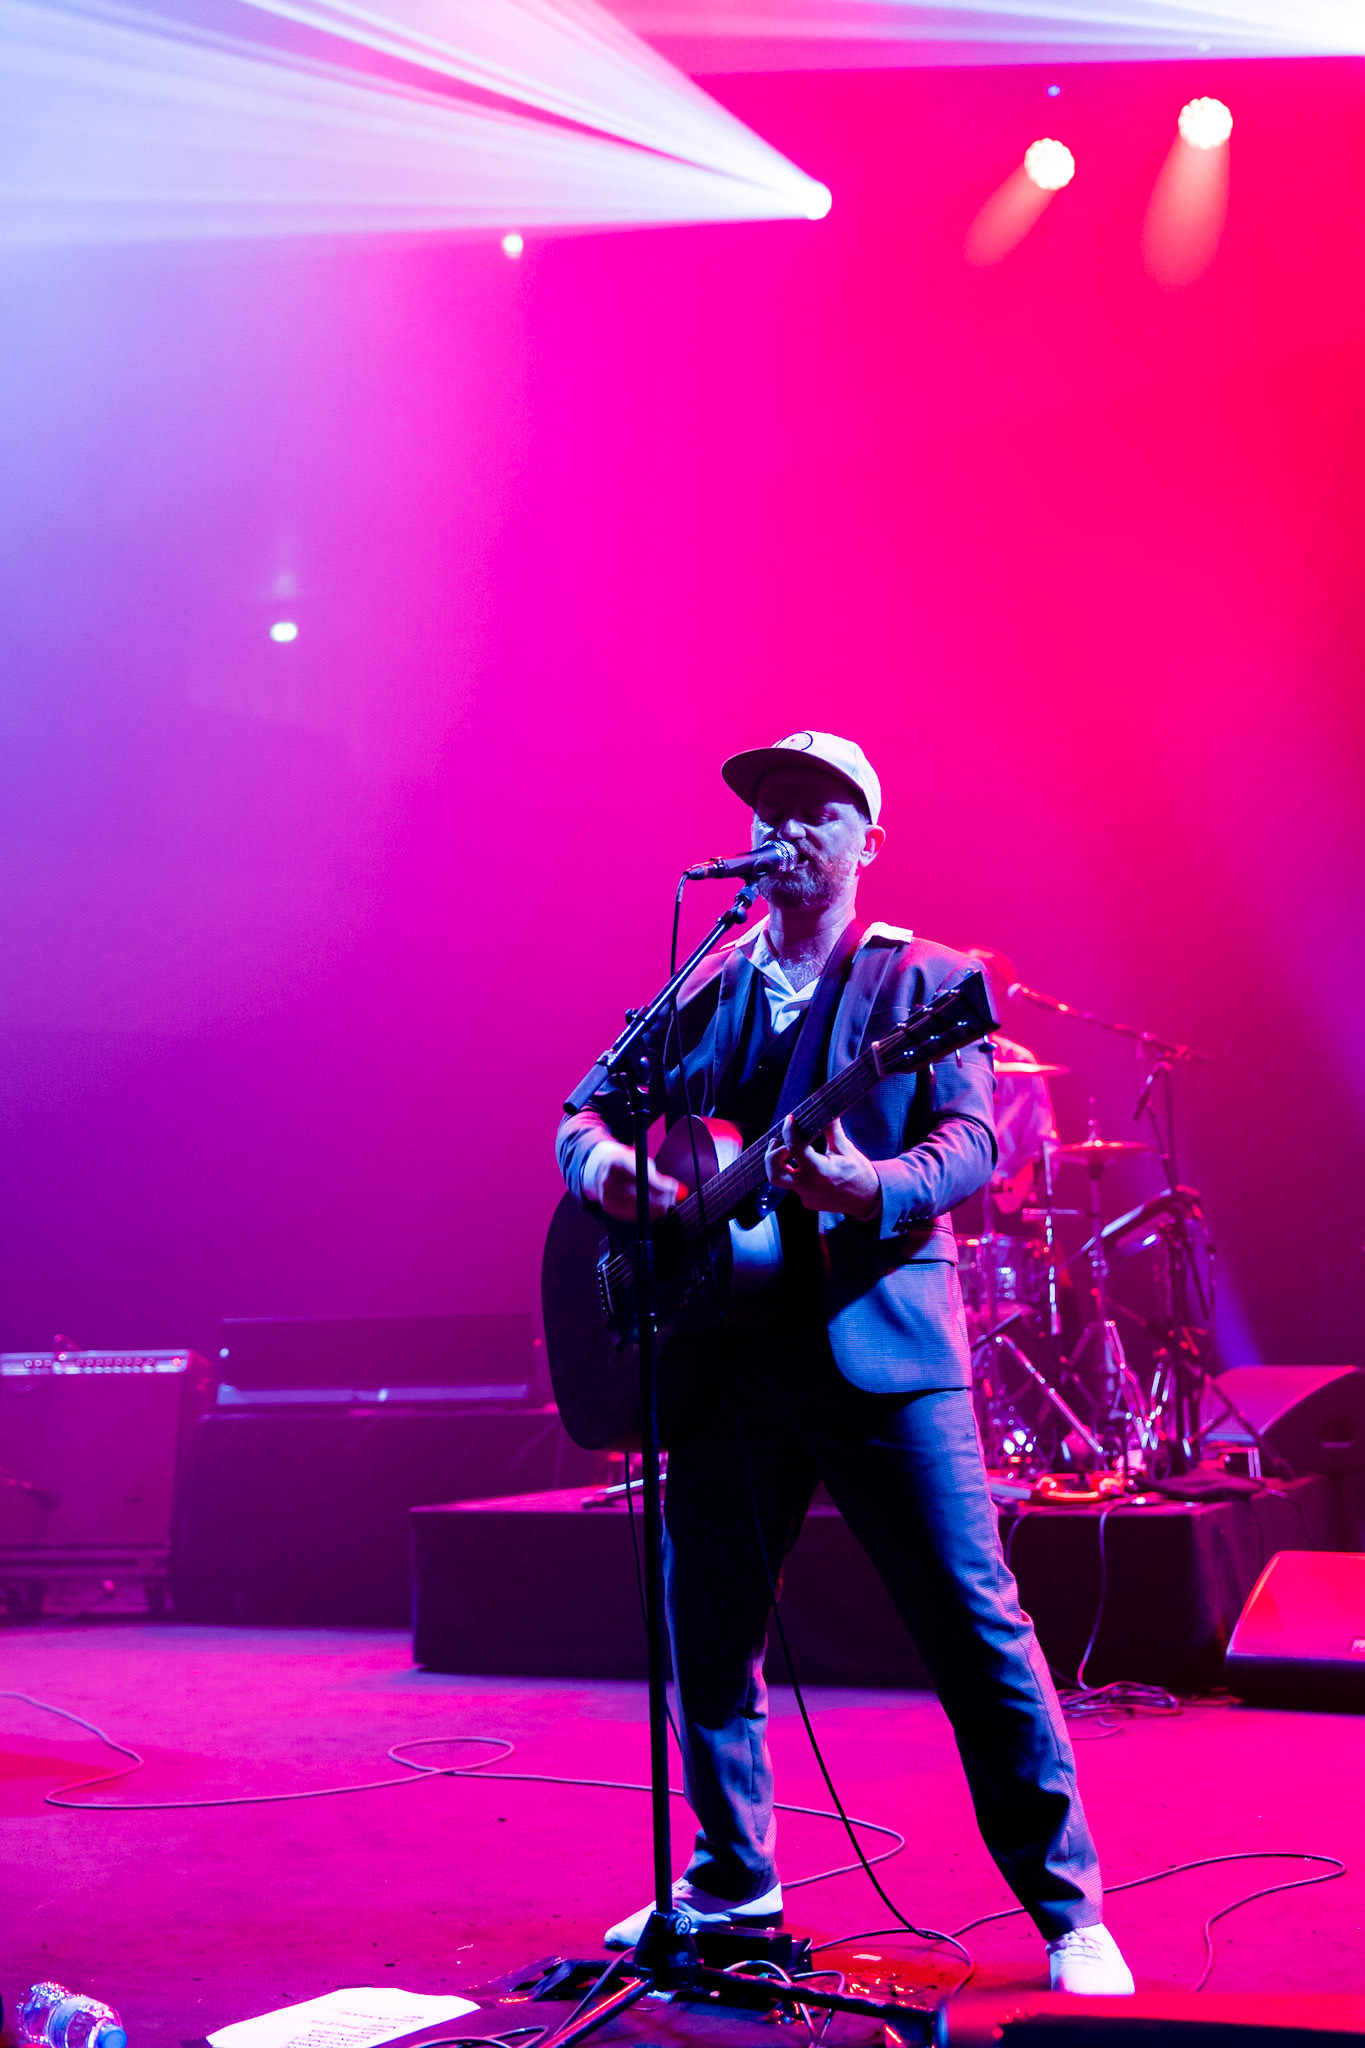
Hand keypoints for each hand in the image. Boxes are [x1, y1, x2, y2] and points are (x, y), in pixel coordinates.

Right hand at [593, 1141, 685, 1221]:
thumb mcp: (640, 1163)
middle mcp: (608, 1179)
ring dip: (654, 1209)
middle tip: (671, 1199)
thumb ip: (658, 1177)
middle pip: (638, 1195)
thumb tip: (677, 1190)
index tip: (673, 1190)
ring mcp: (606, 1194)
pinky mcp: (608, 1207)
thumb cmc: (625, 1164)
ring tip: (664, 1205)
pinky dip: (643, 1213)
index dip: (660, 1186)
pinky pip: (629, 1214)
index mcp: (617, 1162)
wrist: (600, 1167)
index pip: (642, 1177)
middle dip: (660, 1200)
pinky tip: (651, 1210)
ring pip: (635, 1208)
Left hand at [764, 1115, 880, 1220]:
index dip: (788, 1131)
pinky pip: (794, 1185)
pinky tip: (804, 1165)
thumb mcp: (846, 1149)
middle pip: (775, 1174)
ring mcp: (806, 1196)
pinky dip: (795, 1173)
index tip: (789, 1120)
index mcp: (819, 1171)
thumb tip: (826, 1110)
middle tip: (778, 1142)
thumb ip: (832, 1130)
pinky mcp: (807, 1201)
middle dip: (771, 1155)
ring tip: (785, 1151)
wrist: (869, 1199)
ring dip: (780, 1164)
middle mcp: (808, 1186)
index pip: (794, 1148)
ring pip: (781, 1180)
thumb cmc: (859, 1173)